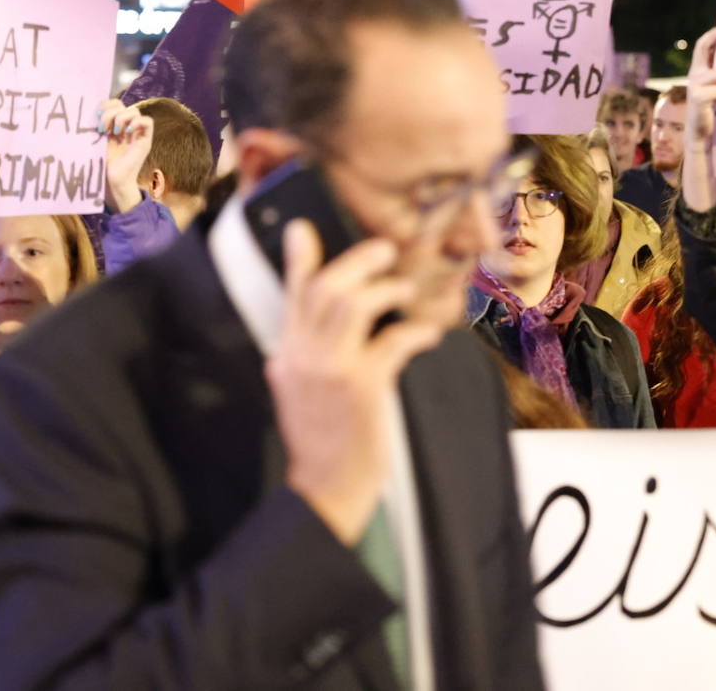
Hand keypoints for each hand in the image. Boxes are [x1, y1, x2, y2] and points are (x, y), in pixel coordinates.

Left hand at [99, 99, 153, 213]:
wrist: (111, 182)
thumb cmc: (100, 164)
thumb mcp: (94, 140)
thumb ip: (95, 126)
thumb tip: (87, 111)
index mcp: (113, 126)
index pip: (114, 104)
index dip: (105, 105)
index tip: (95, 116)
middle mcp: (125, 128)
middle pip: (123, 105)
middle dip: (110, 112)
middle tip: (103, 128)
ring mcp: (136, 134)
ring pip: (135, 111)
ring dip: (121, 117)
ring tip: (114, 132)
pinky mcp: (145, 141)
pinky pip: (148, 121)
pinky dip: (137, 122)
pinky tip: (127, 132)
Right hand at [265, 221, 440, 544]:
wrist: (325, 487)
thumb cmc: (323, 437)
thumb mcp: (300, 387)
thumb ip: (308, 349)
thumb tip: (321, 316)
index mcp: (287, 354)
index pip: (291, 294)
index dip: (299, 258)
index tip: (303, 228)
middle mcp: (303, 356)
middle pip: (325, 287)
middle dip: (358, 261)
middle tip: (386, 250)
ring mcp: (331, 370)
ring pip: (352, 303)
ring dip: (387, 288)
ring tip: (408, 288)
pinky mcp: (362, 387)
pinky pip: (392, 341)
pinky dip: (415, 331)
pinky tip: (428, 333)